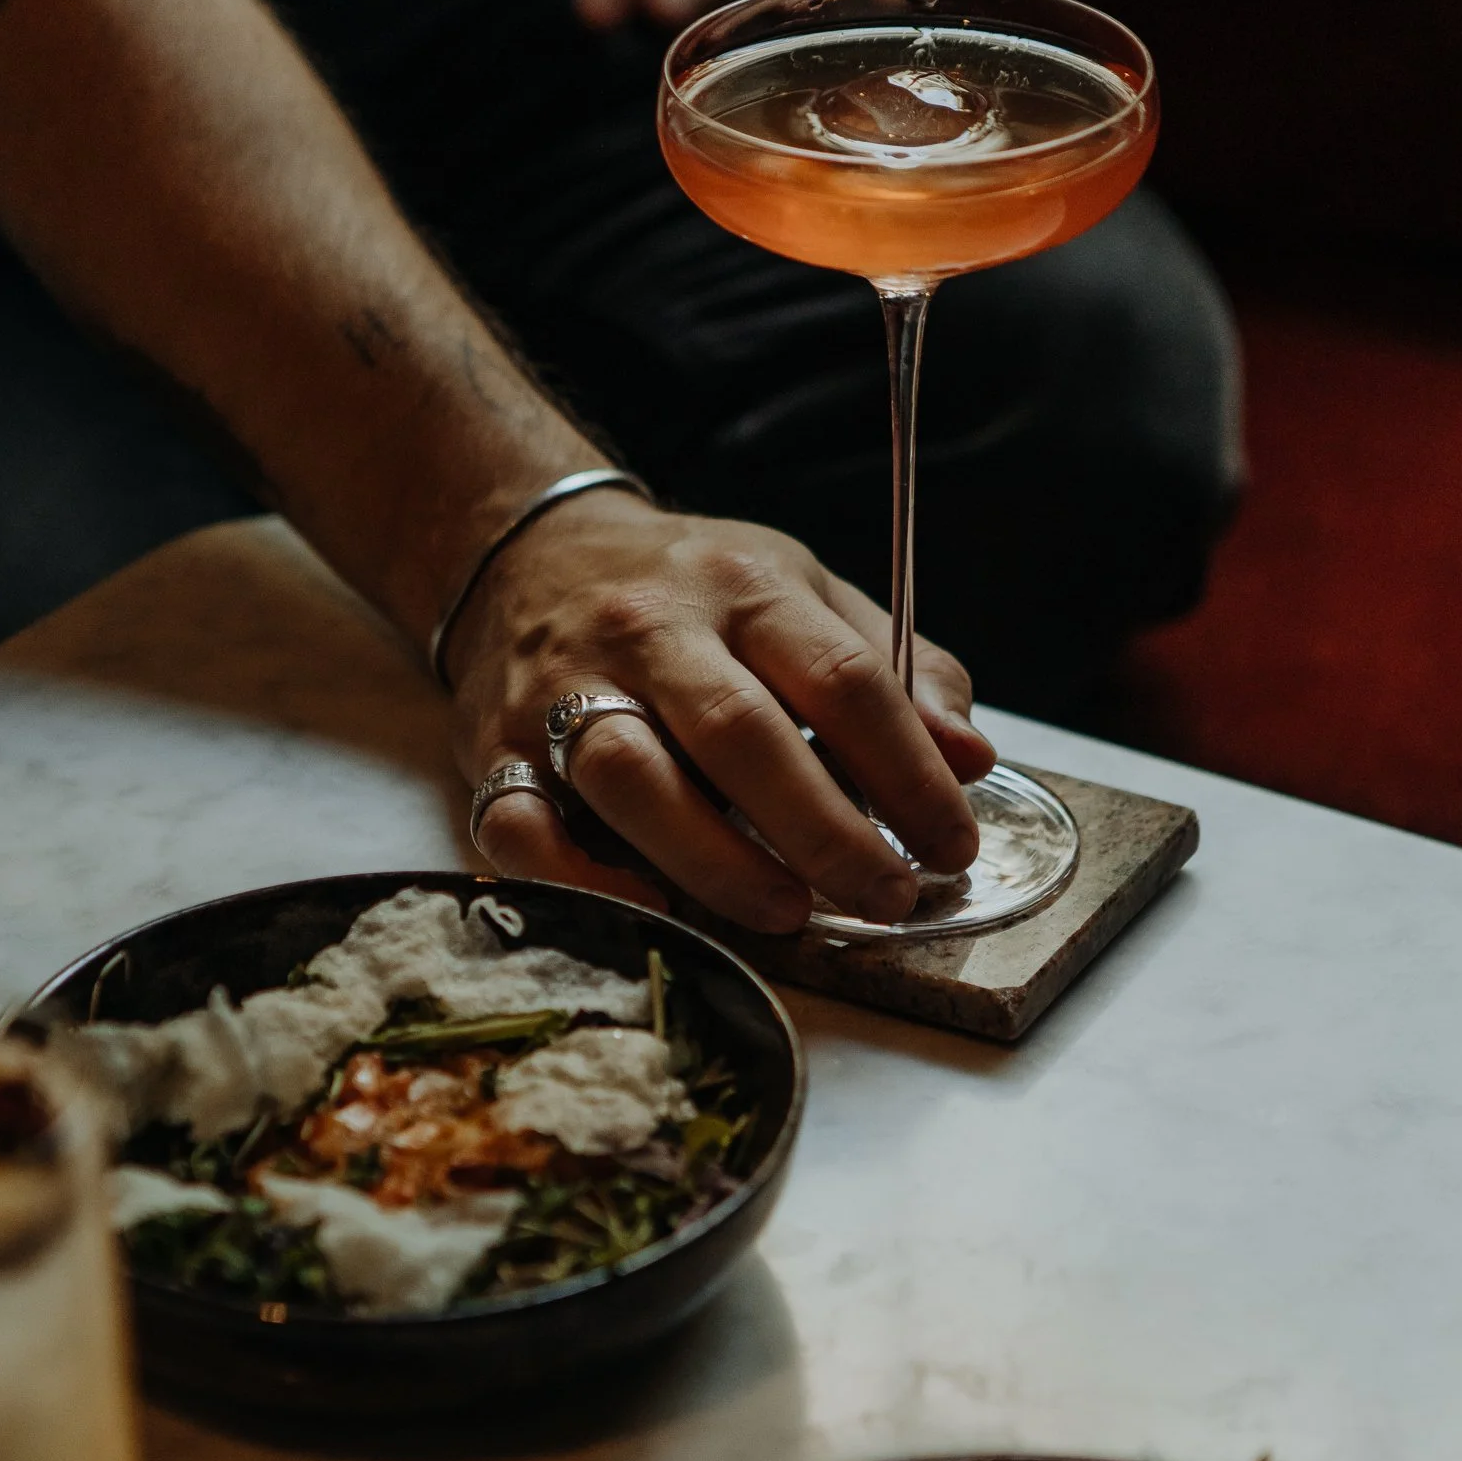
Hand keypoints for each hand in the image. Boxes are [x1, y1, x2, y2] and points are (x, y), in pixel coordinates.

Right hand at [446, 492, 995, 932]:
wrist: (526, 549)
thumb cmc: (690, 593)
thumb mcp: (803, 593)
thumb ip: (895, 671)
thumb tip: (970, 759)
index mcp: (742, 587)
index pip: (842, 679)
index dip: (909, 772)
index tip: (951, 845)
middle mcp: (649, 631)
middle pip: (741, 735)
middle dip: (825, 830)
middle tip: (885, 897)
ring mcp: (560, 689)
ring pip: (630, 778)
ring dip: (715, 860)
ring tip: (786, 911)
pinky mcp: (490, 747)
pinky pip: (518, 824)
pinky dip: (579, 877)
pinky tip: (649, 906)